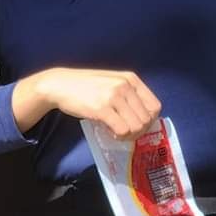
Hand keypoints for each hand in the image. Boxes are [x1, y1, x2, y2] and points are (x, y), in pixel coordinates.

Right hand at [12, 67, 160, 139]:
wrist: (61, 84)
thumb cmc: (86, 86)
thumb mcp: (112, 82)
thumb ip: (128, 95)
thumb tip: (144, 118)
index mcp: (131, 79)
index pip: (155, 106)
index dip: (148, 120)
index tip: (136, 124)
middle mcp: (125, 86)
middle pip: (146, 120)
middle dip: (138, 131)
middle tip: (124, 131)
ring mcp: (114, 96)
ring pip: (136, 127)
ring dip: (128, 135)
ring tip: (116, 131)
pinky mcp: (102, 108)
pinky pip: (122, 130)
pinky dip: (118, 136)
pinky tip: (108, 131)